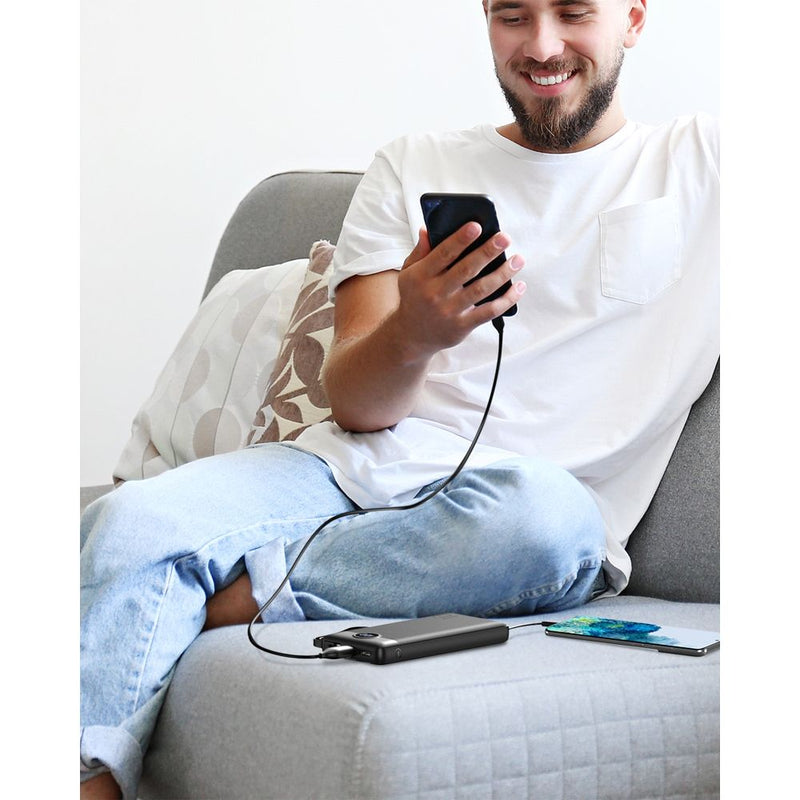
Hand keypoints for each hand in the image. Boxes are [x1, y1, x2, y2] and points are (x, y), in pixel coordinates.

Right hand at [395, 223, 524, 354]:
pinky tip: (518, 287)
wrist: (410, 335)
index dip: (460, 239)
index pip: (443, 254)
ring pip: (482, 289)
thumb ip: (420, 252)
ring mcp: (450, 311)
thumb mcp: (408, 273)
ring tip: (518, 260)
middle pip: (467, 269)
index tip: (476, 226)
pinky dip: (507, 300)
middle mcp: (436, 293)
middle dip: (488, 252)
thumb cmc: (413, 298)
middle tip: (505, 238)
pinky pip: (489, 312)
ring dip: (503, 273)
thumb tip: (427, 230)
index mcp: (422, 276)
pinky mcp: (463, 326)